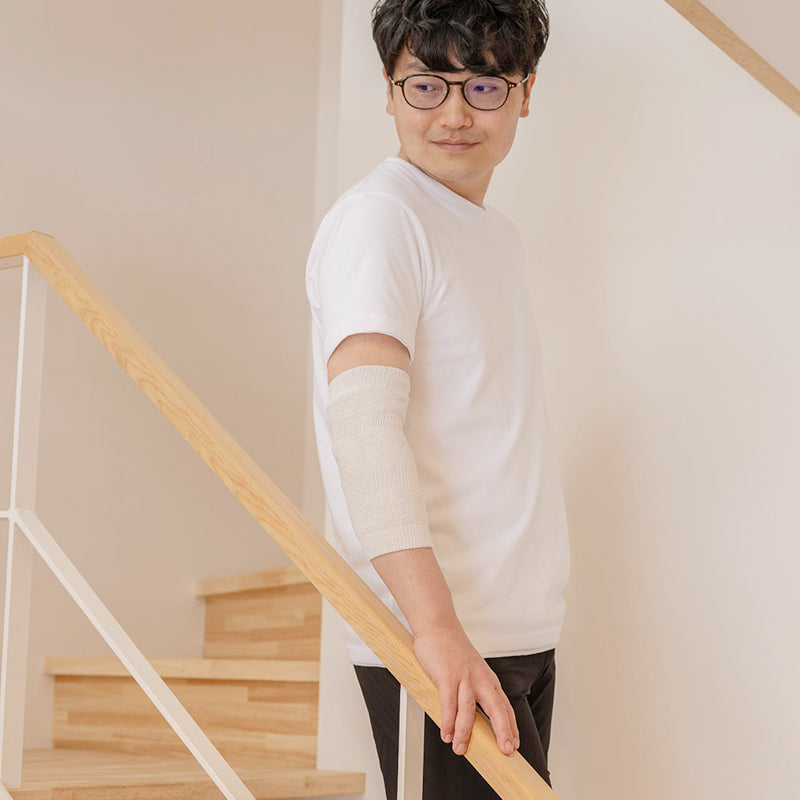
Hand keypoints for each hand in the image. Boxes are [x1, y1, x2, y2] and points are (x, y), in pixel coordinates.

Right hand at [412, 626, 519, 757]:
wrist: (438, 625)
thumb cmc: (452, 650)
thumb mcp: (470, 669)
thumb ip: (473, 690)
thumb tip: (470, 717)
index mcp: (487, 679)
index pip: (504, 706)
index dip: (511, 726)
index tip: (515, 744)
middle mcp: (480, 678)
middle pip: (496, 708)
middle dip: (503, 731)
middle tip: (506, 751)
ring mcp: (464, 677)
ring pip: (470, 709)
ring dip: (465, 732)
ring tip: (460, 750)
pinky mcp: (447, 675)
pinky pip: (449, 702)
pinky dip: (447, 720)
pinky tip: (445, 733)